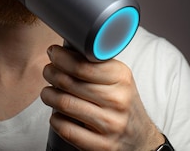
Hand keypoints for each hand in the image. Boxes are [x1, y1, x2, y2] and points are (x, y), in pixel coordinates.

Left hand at [41, 45, 161, 150]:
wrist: (141, 139)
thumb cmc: (122, 103)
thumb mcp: (118, 79)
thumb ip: (96, 64)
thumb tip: (64, 49)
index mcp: (121, 78)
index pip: (82, 65)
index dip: (61, 58)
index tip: (53, 53)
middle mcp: (117, 100)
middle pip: (69, 83)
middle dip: (51, 73)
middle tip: (48, 71)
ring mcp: (110, 124)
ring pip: (64, 104)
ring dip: (48, 95)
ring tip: (48, 92)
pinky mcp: (101, 145)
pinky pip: (66, 129)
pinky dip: (55, 119)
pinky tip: (57, 114)